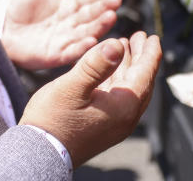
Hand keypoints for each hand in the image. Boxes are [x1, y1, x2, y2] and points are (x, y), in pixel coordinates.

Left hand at [1, 0, 119, 69]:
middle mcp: (70, 22)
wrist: (2, 30)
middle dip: (104, 9)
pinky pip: (71, 51)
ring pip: (85, 32)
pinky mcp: (55, 55)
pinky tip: (91, 40)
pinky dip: (81, 47)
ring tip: (110, 18)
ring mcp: (64, 38)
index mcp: (66, 5)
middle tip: (116, 2)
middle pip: (90, 15)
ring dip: (99, 26)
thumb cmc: (18, 9)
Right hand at [20, 32, 161, 166]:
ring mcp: (115, 124)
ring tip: (123, 47)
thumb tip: (117, 44)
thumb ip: (96, 65)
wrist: (39, 154)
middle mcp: (125, 117)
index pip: (145, 74)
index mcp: (123, 106)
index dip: (150, 53)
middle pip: (141, 81)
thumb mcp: (73, 86)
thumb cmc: (53, 121)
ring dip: (128, 67)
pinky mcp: (104, 126)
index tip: (153, 38)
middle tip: (140, 38)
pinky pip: (118, 98)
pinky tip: (107, 70)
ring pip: (129, 89)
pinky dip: (117, 80)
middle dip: (141, 58)